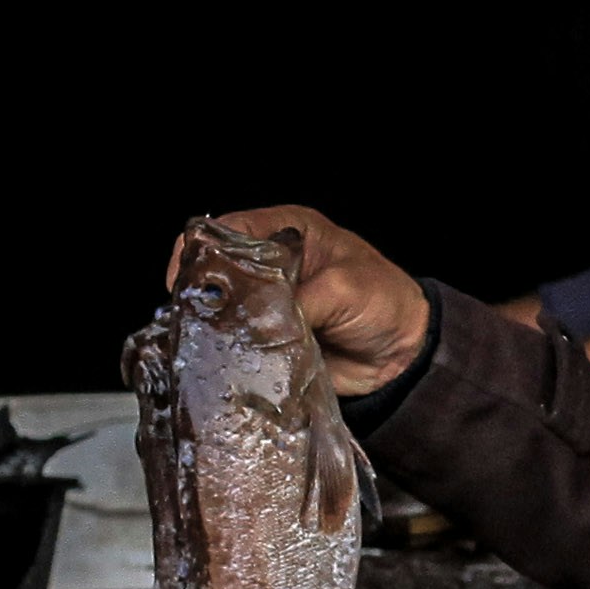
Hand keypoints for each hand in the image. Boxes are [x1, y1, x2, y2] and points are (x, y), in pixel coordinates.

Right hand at [191, 205, 429, 394]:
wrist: (405, 356)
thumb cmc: (386, 302)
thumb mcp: (347, 289)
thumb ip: (302, 299)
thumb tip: (260, 319)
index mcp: (288, 233)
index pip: (229, 229)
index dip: (201, 250)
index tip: (184, 277)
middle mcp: (270, 264)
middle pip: (216, 269)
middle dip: (201, 290)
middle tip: (193, 313)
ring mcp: (265, 303)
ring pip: (221, 309)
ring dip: (213, 324)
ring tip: (205, 339)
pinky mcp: (266, 338)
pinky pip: (237, 342)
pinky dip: (228, 350)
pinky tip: (221, 359)